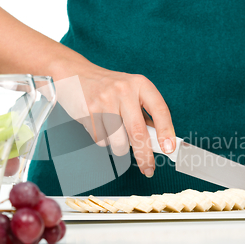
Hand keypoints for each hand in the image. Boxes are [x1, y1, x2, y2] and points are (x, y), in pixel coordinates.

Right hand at [55, 62, 175, 177]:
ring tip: (115, 134)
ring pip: (118, 141)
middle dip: (144, 156)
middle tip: (149, 169)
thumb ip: (145, 114)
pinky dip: (103, 139)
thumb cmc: (109, 87)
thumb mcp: (132, 92)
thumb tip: (160, 142)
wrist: (75, 74)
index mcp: (140, 84)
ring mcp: (104, 101)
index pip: (159, 110)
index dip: (166, 131)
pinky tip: (100, 125)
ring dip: (119, 147)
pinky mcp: (88, 112)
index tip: (169, 149)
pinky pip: (101, 139)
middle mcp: (124, 91)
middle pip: (138, 132)